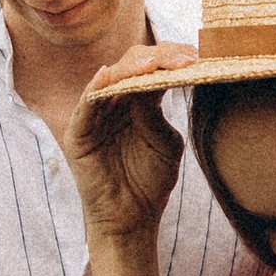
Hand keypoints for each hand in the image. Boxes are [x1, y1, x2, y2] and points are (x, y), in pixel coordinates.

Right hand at [63, 47, 194, 241]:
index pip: (152, 69)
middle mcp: (115, 103)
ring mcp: (95, 116)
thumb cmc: (150, 181)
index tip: (197, 56)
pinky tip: (108, 75)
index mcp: (138, 102)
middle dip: (157, 59)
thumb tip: (154, 79)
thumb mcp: (164, 143)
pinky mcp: (78, 134)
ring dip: (130, 69)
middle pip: (130, 66)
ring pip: (109, 79)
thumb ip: (156, 114)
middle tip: (182, 59)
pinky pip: (85, 105)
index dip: (172, 59)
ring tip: (152, 64)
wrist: (131, 219)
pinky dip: (94, 88)